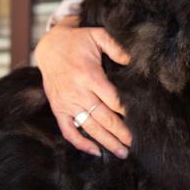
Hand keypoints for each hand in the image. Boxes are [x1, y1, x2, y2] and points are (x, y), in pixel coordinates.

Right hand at [34, 16, 131, 157]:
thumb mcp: (98, 36)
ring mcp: (67, 103)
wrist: (49, 46)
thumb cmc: (78, 41)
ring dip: (106, 141)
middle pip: (104, 118)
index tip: (140, 121)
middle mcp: (78, 93)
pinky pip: (68, 130)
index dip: (126, 112)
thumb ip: (116, 47)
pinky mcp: (59, 109)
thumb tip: (132, 60)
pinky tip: (94, 152)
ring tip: (122, 153)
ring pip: (89, 127)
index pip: (112, 100)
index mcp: (90, 76)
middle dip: (120, 133)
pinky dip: (80, 143)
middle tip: (135, 144)